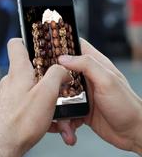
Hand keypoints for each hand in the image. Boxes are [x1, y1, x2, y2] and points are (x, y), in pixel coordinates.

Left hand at [0, 38, 74, 156]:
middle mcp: (12, 80)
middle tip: (60, 83)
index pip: (16, 44)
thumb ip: (56, 74)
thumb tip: (63, 69)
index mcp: (18, 71)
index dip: (27, 40)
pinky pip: (29, 100)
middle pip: (30, 67)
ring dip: (46, 96)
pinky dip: (40, 107)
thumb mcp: (47, 93)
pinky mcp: (12, 105)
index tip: (40, 44)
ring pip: (32, 87)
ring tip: (58, 109)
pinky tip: (50, 120)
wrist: (5, 147)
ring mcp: (11, 93)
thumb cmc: (23, 121)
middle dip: (47, 74)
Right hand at [59, 38, 141, 153]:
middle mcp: (88, 76)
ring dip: (57, 99)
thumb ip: (87, 65)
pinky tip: (67, 124)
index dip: (64, 43)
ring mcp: (83, 92)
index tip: (49, 46)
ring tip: (56, 110)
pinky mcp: (81, 106)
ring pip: (62, 89)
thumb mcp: (107, 81)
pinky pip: (66, 107)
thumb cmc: (126, 105)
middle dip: (53, 73)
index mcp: (96, 65)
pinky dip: (64, 116)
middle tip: (43, 79)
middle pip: (65, 68)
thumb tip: (64, 58)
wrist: (132, 132)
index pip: (78, 46)